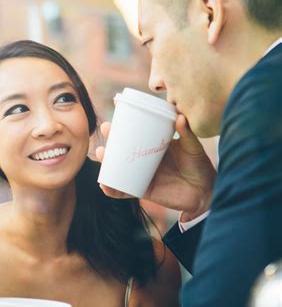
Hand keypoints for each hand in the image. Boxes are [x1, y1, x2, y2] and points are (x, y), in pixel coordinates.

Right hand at [95, 115, 215, 217]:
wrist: (205, 192)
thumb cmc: (199, 166)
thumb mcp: (192, 147)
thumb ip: (187, 134)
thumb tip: (180, 117)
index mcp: (152, 146)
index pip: (133, 134)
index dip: (122, 126)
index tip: (115, 114)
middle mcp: (144, 160)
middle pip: (121, 150)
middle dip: (110, 140)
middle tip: (107, 131)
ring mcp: (142, 175)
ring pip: (118, 169)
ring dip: (106, 162)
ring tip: (101, 154)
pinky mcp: (143, 191)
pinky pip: (123, 191)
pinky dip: (112, 189)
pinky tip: (104, 184)